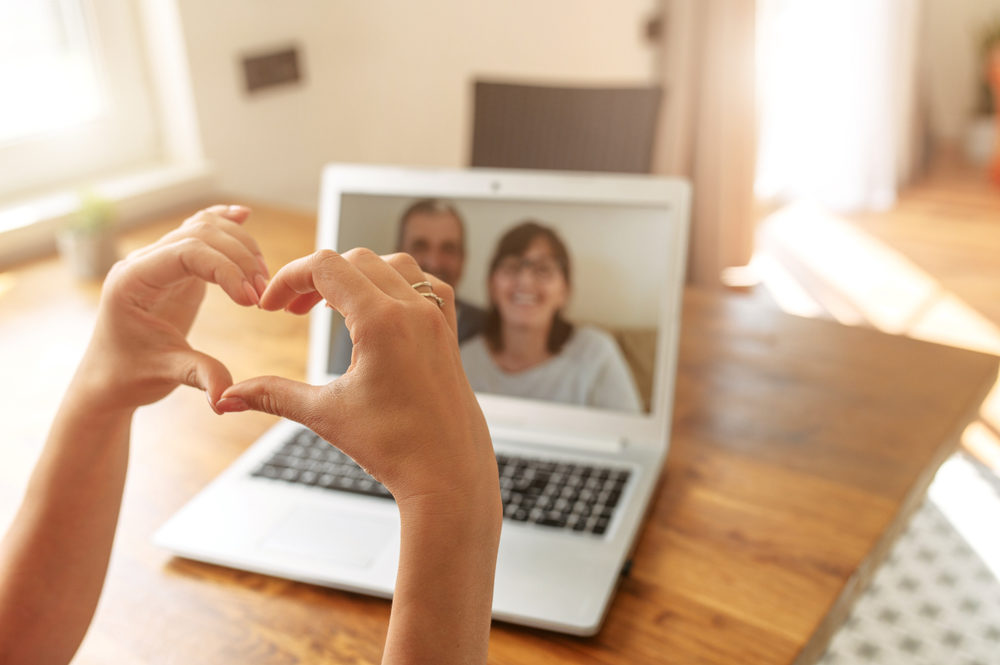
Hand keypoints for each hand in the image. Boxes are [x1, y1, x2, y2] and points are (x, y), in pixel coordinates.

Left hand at [76, 205, 268, 413]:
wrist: (110, 379)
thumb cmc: (128, 375)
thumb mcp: (165, 375)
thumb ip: (200, 376)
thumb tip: (226, 397)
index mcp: (133, 280)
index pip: (187, 252)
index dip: (227, 269)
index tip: (251, 301)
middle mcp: (144, 262)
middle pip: (201, 234)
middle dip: (240, 260)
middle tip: (263, 296)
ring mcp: (160, 261)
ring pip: (205, 229)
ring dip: (241, 249)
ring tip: (262, 282)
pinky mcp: (175, 268)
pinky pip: (199, 234)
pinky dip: (223, 225)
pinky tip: (242, 215)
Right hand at [218, 248, 498, 511]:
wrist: (449, 476)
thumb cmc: (394, 448)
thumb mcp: (326, 415)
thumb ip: (274, 395)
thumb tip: (227, 398)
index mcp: (382, 321)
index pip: (325, 266)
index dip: (288, 278)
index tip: (271, 308)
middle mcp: (414, 310)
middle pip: (356, 260)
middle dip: (316, 278)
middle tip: (292, 311)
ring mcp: (438, 318)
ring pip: (394, 264)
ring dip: (358, 274)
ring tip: (332, 305)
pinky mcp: (450, 333)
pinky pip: (428, 284)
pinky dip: (398, 284)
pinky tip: (380, 310)